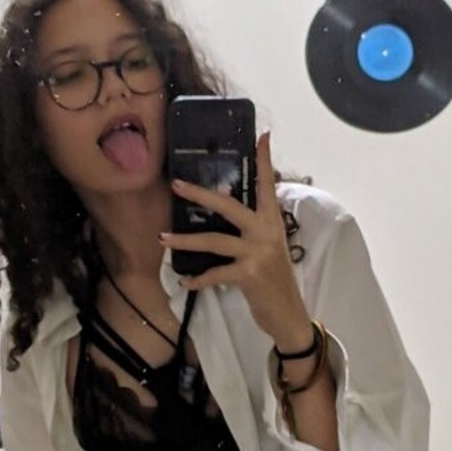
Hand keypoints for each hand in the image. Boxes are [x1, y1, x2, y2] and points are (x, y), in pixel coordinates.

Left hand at [160, 132, 312, 351]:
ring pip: (214, 240)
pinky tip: (185, 282)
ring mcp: (258, 253)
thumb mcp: (269, 248)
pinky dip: (198, 279)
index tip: (262, 136)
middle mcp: (266, 232)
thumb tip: (225, 215)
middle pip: (228, 205)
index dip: (264, 160)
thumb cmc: (274, 280)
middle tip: (176, 184)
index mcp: (272, 221)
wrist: (289, 314)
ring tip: (162, 239)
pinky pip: (215, 274)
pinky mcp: (249, 275)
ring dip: (185, 240)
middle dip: (200, 195)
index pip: (268, 185)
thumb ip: (252, 230)